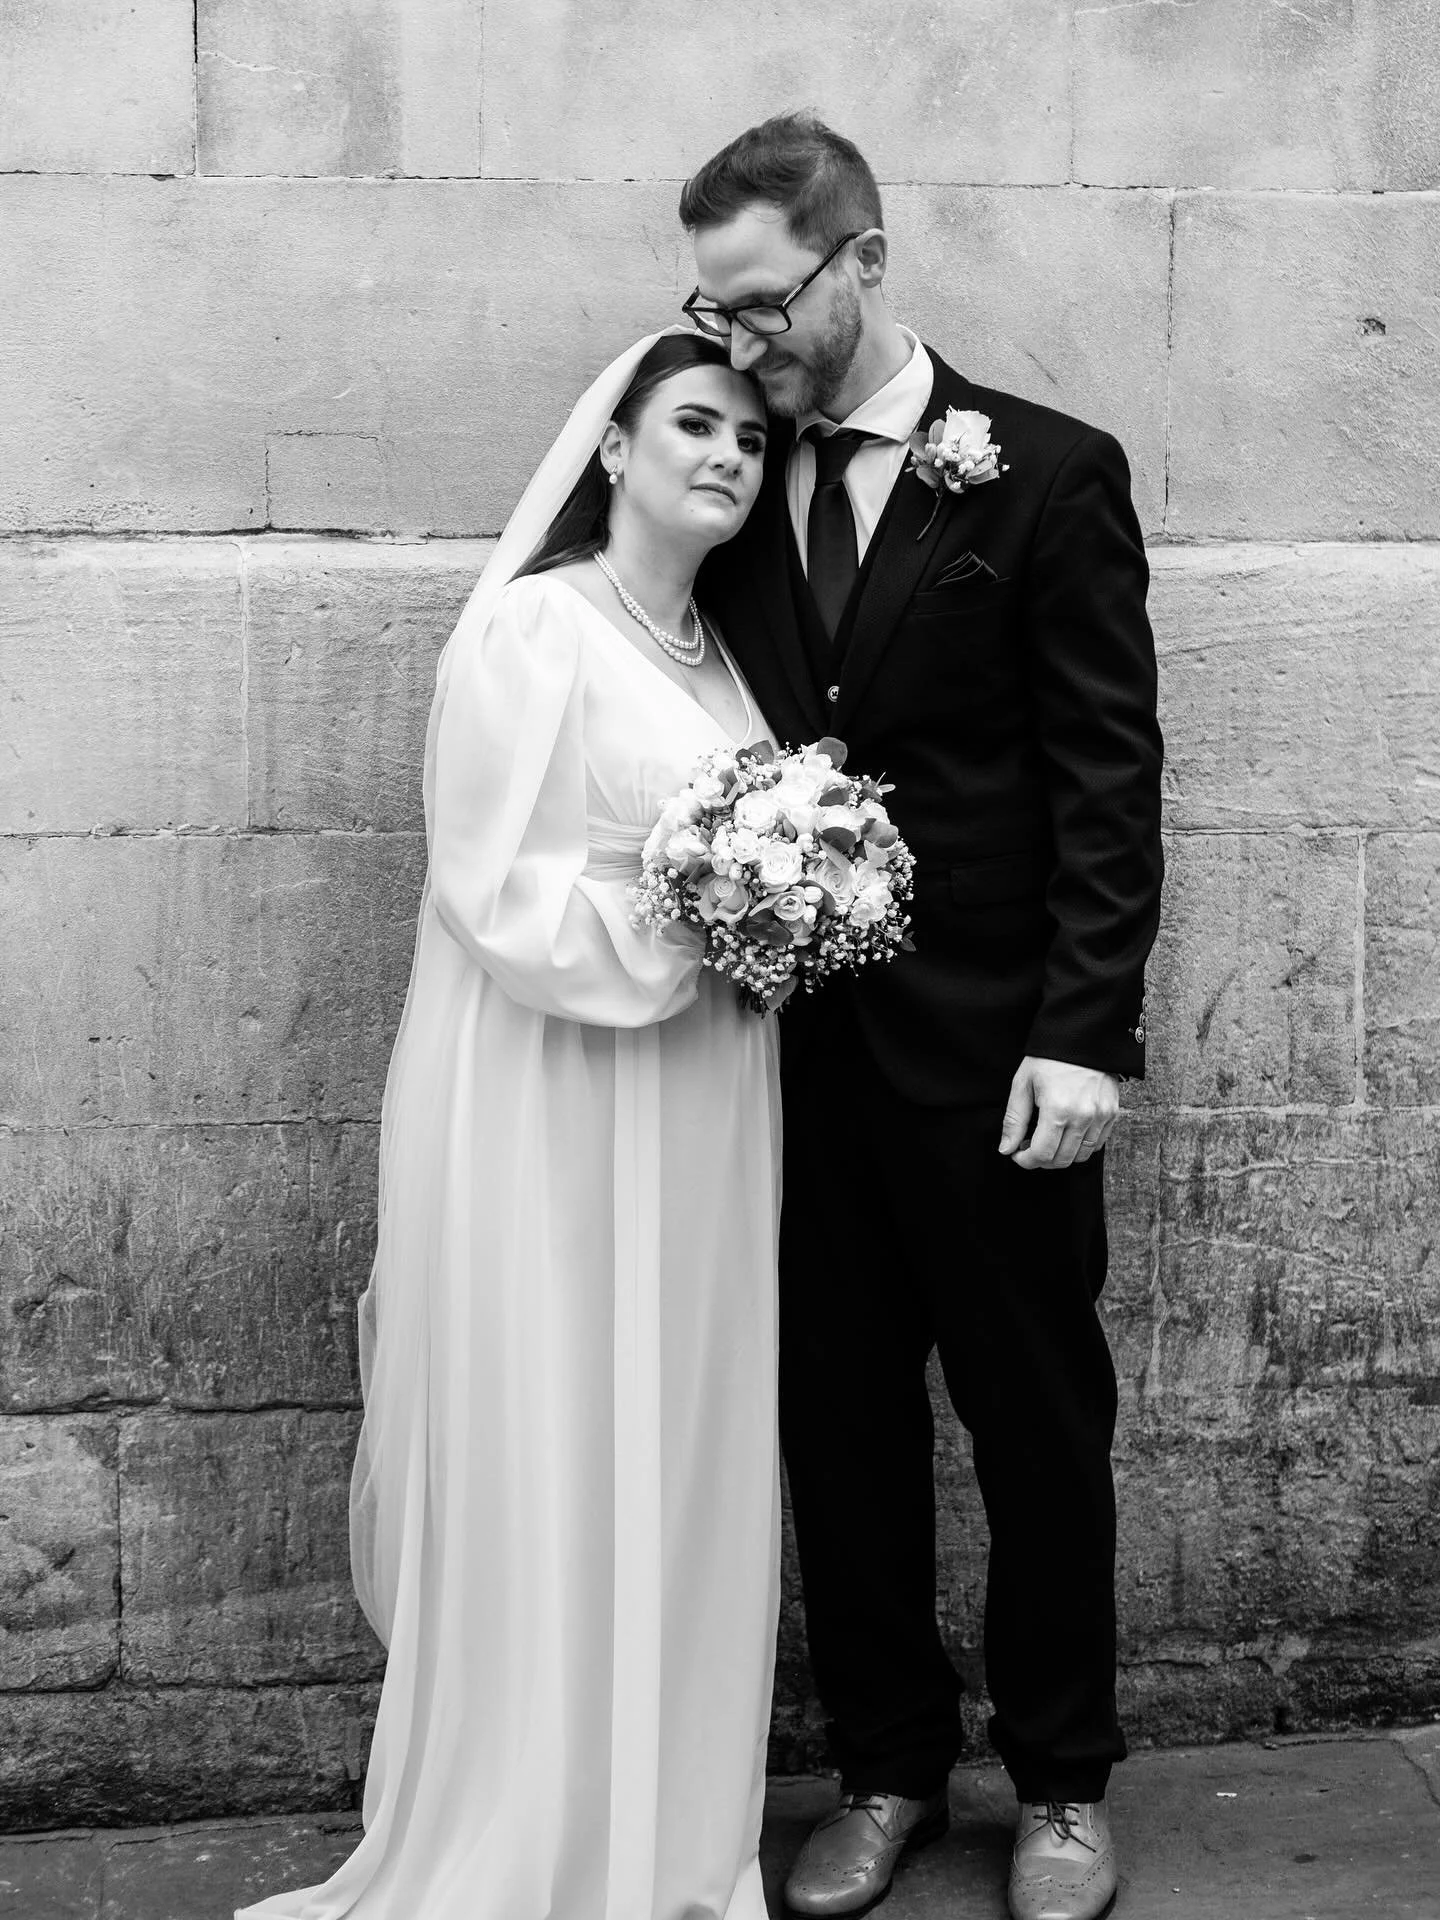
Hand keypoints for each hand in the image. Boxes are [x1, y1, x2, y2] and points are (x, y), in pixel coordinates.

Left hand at [998, 1056, 1119, 1169]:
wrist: (1081, 1035)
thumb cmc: (1048, 1058)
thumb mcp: (1023, 1083)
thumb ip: (1014, 1120)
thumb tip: (1006, 1149)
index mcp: (1058, 1110)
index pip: (1042, 1154)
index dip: (1026, 1160)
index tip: (1017, 1154)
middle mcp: (1083, 1117)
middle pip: (1062, 1160)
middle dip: (1042, 1160)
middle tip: (1030, 1146)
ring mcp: (1101, 1116)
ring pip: (1081, 1156)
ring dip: (1062, 1155)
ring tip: (1049, 1139)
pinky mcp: (1112, 1112)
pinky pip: (1097, 1144)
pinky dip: (1081, 1146)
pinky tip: (1068, 1133)